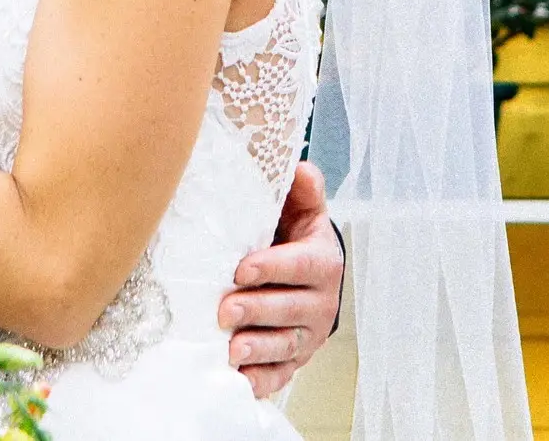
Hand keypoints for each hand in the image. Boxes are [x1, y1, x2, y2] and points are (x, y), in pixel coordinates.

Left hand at [219, 161, 343, 397]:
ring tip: (232, 349)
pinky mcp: (294, 362)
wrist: (306, 282)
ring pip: (285, 345)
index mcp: (323, 262)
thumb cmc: (294, 241)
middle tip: (225, 310)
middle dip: (258, 311)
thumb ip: (302, 191)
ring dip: (259, 349)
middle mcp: (321, 302)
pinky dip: (261, 380)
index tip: (241, 268)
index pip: (300, 265)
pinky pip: (280, 376)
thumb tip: (299, 169)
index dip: (273, 267)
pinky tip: (239, 379)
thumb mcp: (303, 212)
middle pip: (290, 309)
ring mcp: (308, 335)